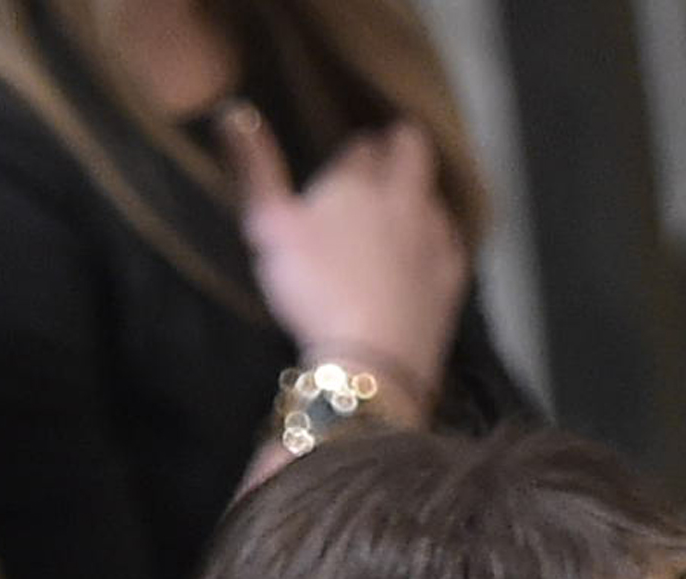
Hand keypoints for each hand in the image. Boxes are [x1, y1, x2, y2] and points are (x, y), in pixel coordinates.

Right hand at [219, 105, 466, 401]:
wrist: (371, 361)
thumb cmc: (314, 288)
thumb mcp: (268, 226)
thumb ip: (255, 167)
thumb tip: (233, 110)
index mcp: (361, 180)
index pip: (364, 145)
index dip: (356, 150)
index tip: (349, 156)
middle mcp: (407, 198)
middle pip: (413, 153)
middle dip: (400, 147)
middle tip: (388, 153)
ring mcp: (436, 237)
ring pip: (434, 197)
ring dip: (420, 194)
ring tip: (403, 207)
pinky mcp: (453, 278)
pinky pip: (451, 242)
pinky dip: (438, 238)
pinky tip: (426, 251)